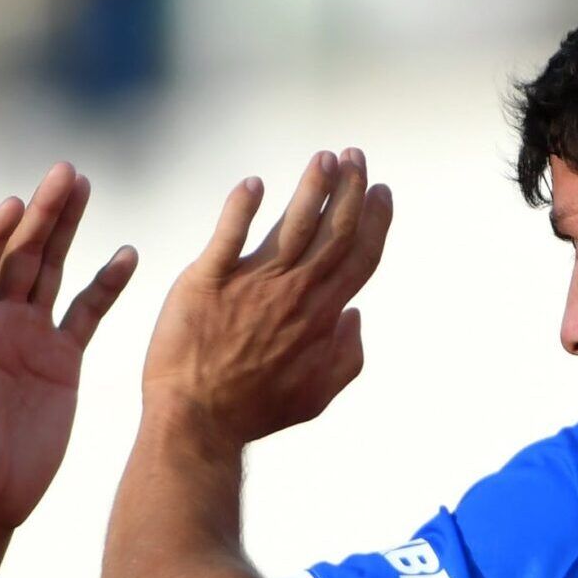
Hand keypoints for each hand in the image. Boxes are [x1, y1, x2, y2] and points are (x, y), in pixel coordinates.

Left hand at [0, 161, 138, 535]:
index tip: (13, 203)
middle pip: (22, 254)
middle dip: (41, 213)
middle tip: (63, 172)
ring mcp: (33, 337)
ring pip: (53, 269)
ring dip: (68, 229)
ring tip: (84, 185)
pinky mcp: (63, 360)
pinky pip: (88, 313)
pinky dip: (107, 284)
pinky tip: (126, 253)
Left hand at [141, 148, 391, 443]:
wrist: (197, 422)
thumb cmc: (253, 412)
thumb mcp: (315, 397)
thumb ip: (346, 357)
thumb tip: (357, 316)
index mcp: (321, 315)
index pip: (358, 256)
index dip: (374, 220)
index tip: (381, 190)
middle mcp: (293, 293)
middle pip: (333, 230)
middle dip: (349, 188)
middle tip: (356, 155)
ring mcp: (252, 284)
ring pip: (293, 223)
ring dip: (312, 186)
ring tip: (324, 157)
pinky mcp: (207, 280)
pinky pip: (228, 234)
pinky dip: (241, 207)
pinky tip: (253, 183)